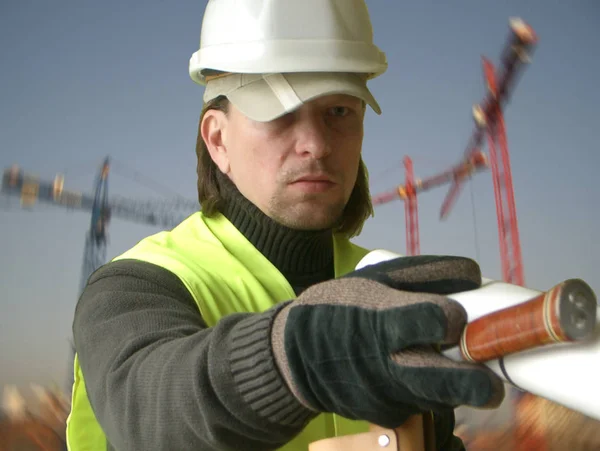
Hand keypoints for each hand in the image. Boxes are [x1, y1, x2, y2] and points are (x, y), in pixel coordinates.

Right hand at [270, 255, 504, 428]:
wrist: (294, 355)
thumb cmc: (340, 307)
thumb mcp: (376, 278)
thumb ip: (427, 273)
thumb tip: (475, 275)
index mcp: (381, 320)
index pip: (425, 321)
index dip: (447, 318)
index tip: (457, 316)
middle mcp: (384, 363)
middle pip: (437, 379)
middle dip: (470, 384)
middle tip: (492, 387)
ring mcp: (384, 395)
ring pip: (434, 397)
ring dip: (451, 386)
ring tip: (453, 368)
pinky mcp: (385, 416)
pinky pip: (419, 405)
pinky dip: (426, 392)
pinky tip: (414, 373)